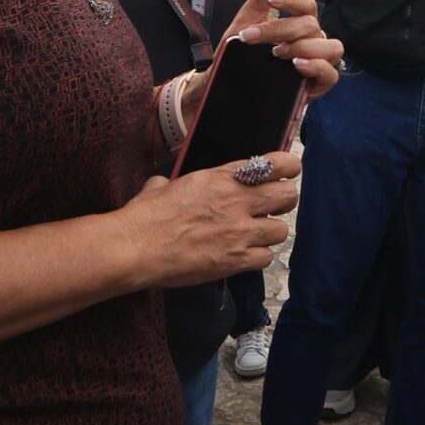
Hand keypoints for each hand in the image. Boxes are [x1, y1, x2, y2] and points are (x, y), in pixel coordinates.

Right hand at [118, 151, 301, 286]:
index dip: (288, 168)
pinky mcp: (236, 260)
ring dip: (269, 233)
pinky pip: (267, 258)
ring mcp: (239, 232)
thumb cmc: (145, 217)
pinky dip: (258, 257)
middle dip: (282, 202)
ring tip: (253, 236)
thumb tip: (163, 185)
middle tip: (269, 208)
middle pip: (289, 196)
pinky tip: (242, 255)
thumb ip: (174, 183)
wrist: (136, 247)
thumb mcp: (163, 186)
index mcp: (222, 178)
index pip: (278, 163)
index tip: (286, 174)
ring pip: (282, 230)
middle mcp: (237, 201)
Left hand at [219, 0, 343, 101]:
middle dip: (282, 29)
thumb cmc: (243, 49)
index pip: (307, 4)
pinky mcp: (319, 85)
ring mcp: (320, 62)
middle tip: (253, 37)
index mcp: (301, 22)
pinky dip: (317, 67)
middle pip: (312, 25)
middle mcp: (314, 40)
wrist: (227, 81)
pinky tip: (297, 65)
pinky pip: (332, 74)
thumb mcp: (248, 18)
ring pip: (331, 47)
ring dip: (304, 46)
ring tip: (277, 53)